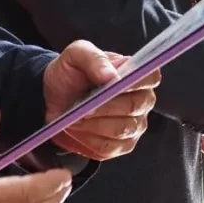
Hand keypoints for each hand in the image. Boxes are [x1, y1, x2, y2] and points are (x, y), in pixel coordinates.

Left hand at [43, 42, 157, 159]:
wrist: (53, 98)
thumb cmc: (70, 73)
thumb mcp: (76, 55)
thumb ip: (94, 59)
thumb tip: (111, 76)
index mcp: (136, 74)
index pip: (150, 77)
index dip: (136, 82)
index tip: (113, 85)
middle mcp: (142, 100)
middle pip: (134, 106)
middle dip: (105, 107)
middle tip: (82, 107)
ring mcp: (134, 125)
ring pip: (122, 129)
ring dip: (94, 125)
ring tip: (75, 118)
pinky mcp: (121, 145)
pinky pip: (110, 148)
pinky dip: (89, 140)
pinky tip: (77, 130)